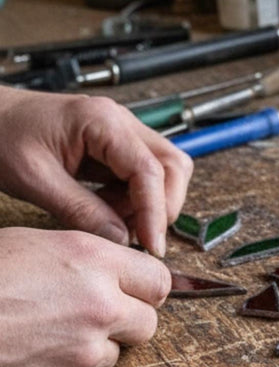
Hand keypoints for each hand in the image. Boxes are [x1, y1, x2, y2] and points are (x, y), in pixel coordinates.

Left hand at [0, 87, 192, 255]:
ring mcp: (121, 133)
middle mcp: (120, 123)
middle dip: (164, 206)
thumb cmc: (0, 133)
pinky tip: (107, 210)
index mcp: (102, 121)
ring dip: (150, 204)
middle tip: (142, 236)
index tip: (152, 244)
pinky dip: (134, 200)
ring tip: (115, 222)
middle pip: (173, 166)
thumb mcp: (34, 179)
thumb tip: (120, 238)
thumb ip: (81, 210)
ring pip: (164, 172)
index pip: (150, 170)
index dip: (155, 212)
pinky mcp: (115, 146)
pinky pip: (142, 176)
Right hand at [0, 228, 171, 366]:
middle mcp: (100, 307)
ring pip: (109, 356)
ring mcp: (84, 354)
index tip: (134, 292)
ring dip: (86, 350)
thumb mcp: (26, 245)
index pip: (158, 280)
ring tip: (37, 336)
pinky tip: (20, 361)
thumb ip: (81, 259)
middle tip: (87, 318)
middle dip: (124, 323)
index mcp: (93, 262)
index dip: (145, 288)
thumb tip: (111, 271)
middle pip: (147, 324)